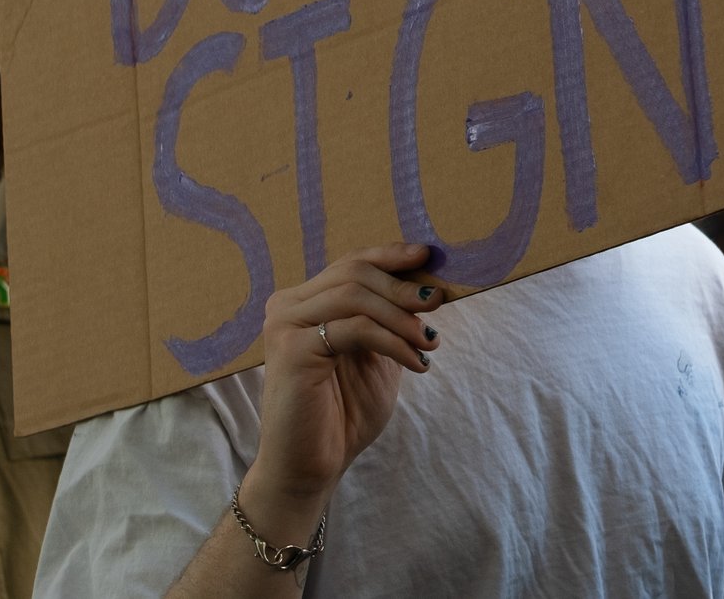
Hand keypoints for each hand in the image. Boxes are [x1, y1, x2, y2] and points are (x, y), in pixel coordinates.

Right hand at [245, 246, 447, 510]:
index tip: (427, 255)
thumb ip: (390, 320)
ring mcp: (285, 325)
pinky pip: (356, 329)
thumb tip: (428, 285)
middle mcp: (288, 306)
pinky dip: (394, 342)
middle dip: (403, 287)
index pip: (351, 264)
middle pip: (355, 274)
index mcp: (304, 302)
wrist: (312, 467)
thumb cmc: (343, 414)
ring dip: (402, 317)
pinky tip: (416, 363)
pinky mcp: (293, 349)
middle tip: (438, 302)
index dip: (390, 255)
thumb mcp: (376, 356)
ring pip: (356, 297)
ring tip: (430, 341)